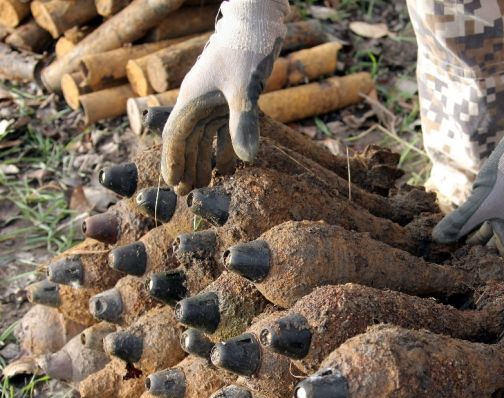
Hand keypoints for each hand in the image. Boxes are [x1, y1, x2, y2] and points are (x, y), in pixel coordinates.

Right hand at [161, 0, 289, 194]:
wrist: (258, 24)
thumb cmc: (245, 52)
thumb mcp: (244, 90)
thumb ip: (243, 125)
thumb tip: (246, 160)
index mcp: (191, 99)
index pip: (175, 136)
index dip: (173, 161)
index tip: (173, 185)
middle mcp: (198, 102)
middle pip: (187, 140)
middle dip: (187, 166)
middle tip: (189, 194)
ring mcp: (213, 100)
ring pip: (203, 137)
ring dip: (204, 160)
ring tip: (206, 185)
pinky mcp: (229, 98)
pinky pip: (221, 129)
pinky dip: (223, 147)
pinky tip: (229, 165)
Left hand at [432, 117, 503, 266]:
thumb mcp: (480, 203)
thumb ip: (459, 221)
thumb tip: (436, 239)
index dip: (489, 275)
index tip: (471, 284)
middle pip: (493, 251)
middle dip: (474, 260)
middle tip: (451, 270)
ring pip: (487, 234)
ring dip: (470, 241)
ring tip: (449, 252)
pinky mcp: (499, 203)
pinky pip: (484, 221)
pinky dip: (471, 226)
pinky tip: (456, 229)